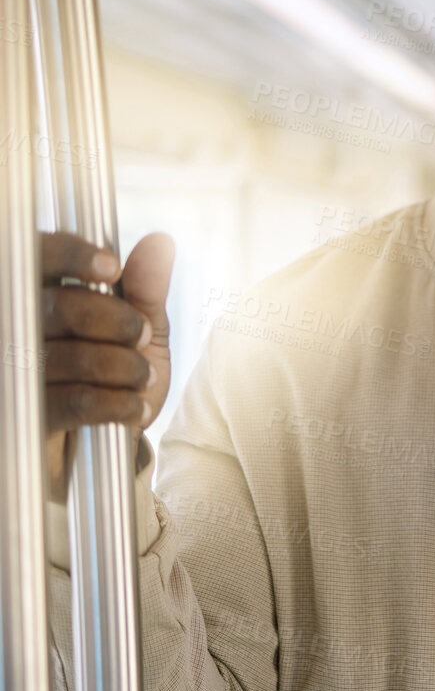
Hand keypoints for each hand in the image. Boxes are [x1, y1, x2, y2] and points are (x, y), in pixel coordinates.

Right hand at [42, 231, 175, 503]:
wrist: (106, 447)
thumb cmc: (115, 377)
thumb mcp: (139, 331)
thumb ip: (145, 290)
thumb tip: (160, 243)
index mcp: (40, 295)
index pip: (38, 257)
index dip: (71, 256)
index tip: (112, 268)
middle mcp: (19, 327)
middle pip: (58, 306)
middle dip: (115, 320)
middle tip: (140, 336)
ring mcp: (17, 371)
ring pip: (70, 355)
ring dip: (123, 367)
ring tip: (141, 377)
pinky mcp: (27, 413)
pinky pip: (74, 401)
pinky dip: (116, 403)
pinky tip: (133, 407)